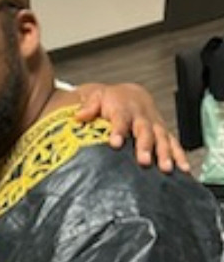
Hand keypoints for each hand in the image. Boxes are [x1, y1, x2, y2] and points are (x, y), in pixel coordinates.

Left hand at [74, 82, 189, 172]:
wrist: (131, 93)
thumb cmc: (112, 100)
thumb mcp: (97, 98)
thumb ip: (89, 107)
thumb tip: (79, 116)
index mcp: (123, 109)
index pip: (121, 120)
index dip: (119, 131)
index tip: (115, 143)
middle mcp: (141, 117)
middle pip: (144, 131)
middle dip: (145, 146)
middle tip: (144, 161)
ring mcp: (155, 125)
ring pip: (162, 138)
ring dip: (165, 154)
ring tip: (166, 168)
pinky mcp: (164, 133)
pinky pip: (174, 144)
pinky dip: (179, 156)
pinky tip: (183, 169)